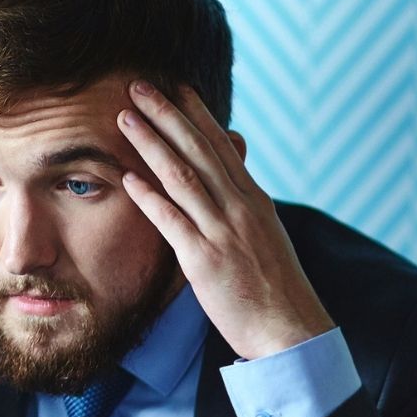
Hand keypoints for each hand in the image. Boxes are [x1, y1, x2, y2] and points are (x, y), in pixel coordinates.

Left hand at [116, 82, 334, 359]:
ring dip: (151, 143)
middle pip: (198, 150)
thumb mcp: (265, 235)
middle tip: (139, 85)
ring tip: (125, 117)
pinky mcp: (205, 261)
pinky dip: (150, 197)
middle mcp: (241, 208)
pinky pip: (173, 222)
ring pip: (182, 176)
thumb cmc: (274, 288)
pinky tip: (128, 178)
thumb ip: (244, 205)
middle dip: (167, 114)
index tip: (175, 87)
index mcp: (255, 200)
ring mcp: (223, 232)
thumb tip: (235, 181)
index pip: (221, 146)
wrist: (291, 331)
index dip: (196, 114)